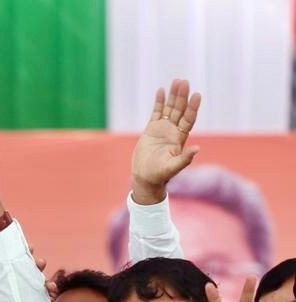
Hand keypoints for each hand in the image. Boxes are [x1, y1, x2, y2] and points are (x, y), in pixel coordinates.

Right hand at [131, 80, 200, 204]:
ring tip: (176, 82)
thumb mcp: (173, 167)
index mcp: (180, 138)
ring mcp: (162, 129)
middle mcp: (173, 131)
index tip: (196, 95)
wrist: (146, 178)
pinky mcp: (151, 130)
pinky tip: (160, 91)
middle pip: (179, 110)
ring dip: (173, 96)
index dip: (192, 107)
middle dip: (182, 96)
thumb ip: (185, 158)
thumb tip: (197, 149)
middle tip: (184, 82)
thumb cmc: (160, 175)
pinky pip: (156, 113)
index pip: (188, 119)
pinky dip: (158, 102)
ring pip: (169, 109)